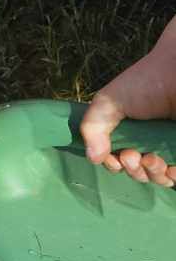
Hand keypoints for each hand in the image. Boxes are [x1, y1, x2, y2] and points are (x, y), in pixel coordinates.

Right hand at [81, 27, 175, 185]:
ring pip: (159, 177)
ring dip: (152, 174)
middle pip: (139, 172)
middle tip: (131, 156)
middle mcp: (149, 142)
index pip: (119, 160)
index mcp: (129, 132)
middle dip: (133, 170)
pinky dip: (172, 177)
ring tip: (151, 159)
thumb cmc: (145, 83)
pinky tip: (169, 168)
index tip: (114, 159)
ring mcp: (169, 147)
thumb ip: (93, 126)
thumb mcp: (109, 102)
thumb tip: (92, 158)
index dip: (115, 164)